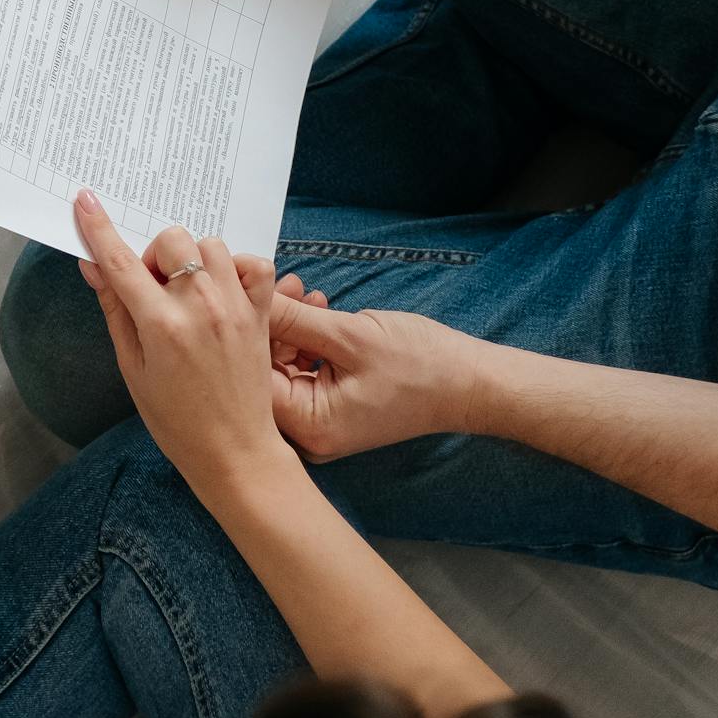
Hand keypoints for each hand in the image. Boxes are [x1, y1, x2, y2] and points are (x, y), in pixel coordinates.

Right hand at [73, 190, 294, 474]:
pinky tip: (222, 289)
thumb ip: (115, 310)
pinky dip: (236, 267)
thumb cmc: (175, 419)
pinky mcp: (261, 312)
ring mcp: (235, 306)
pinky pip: (253, 262)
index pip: (120, 261)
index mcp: (160, 324)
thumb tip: (93, 266)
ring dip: (193, 259)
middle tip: (154, 289)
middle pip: (171, 240)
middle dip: (156, 255)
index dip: (99, 227)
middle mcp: (199, 306)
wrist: (234, 451)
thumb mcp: (131, 367)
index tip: (86, 200)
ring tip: (189, 292)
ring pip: (210, 244)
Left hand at [266, 295, 483, 460]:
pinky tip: (316, 308)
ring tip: (302, 290)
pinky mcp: (331, 407)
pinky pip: (303, 370)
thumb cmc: (421, 365)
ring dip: (289, 327)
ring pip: (282, 367)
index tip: (246, 292)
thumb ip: (292, 317)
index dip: (245, 332)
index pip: (252, 378)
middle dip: (269, 324)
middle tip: (281, 284)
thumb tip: (246, 295)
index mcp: (309, 426)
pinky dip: (305, 340)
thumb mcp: (349, 335)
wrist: (471, 384)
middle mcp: (308, 433)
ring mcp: (319, 422)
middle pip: (264, 373)